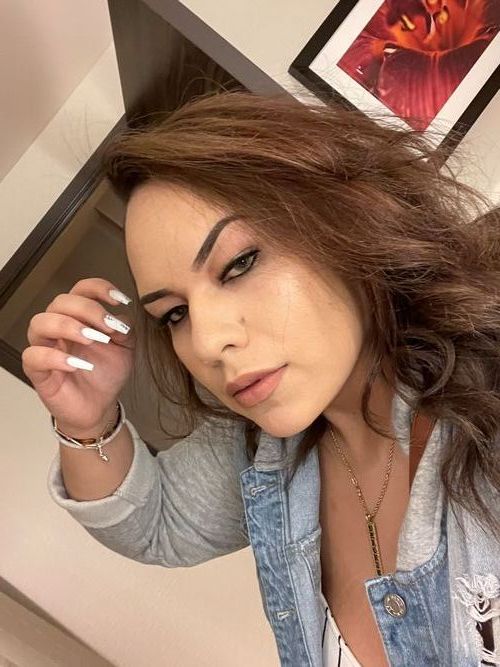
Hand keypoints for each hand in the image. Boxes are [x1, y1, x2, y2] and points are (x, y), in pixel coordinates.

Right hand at [22, 277, 135, 433]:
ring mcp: (46, 348)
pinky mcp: (38, 372)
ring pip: (39, 323)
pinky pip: (33, 356)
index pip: (80, 289)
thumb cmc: (107, 373)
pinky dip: (54, 357)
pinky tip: (77, 364)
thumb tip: (120, 316)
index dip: (98, 288)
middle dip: (87, 310)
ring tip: (92, 340)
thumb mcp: (125, 347)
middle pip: (60, 302)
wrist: (101, 405)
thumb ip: (124, 328)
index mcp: (79, 317)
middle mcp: (59, 327)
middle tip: (107, 327)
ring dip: (68, 326)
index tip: (119, 300)